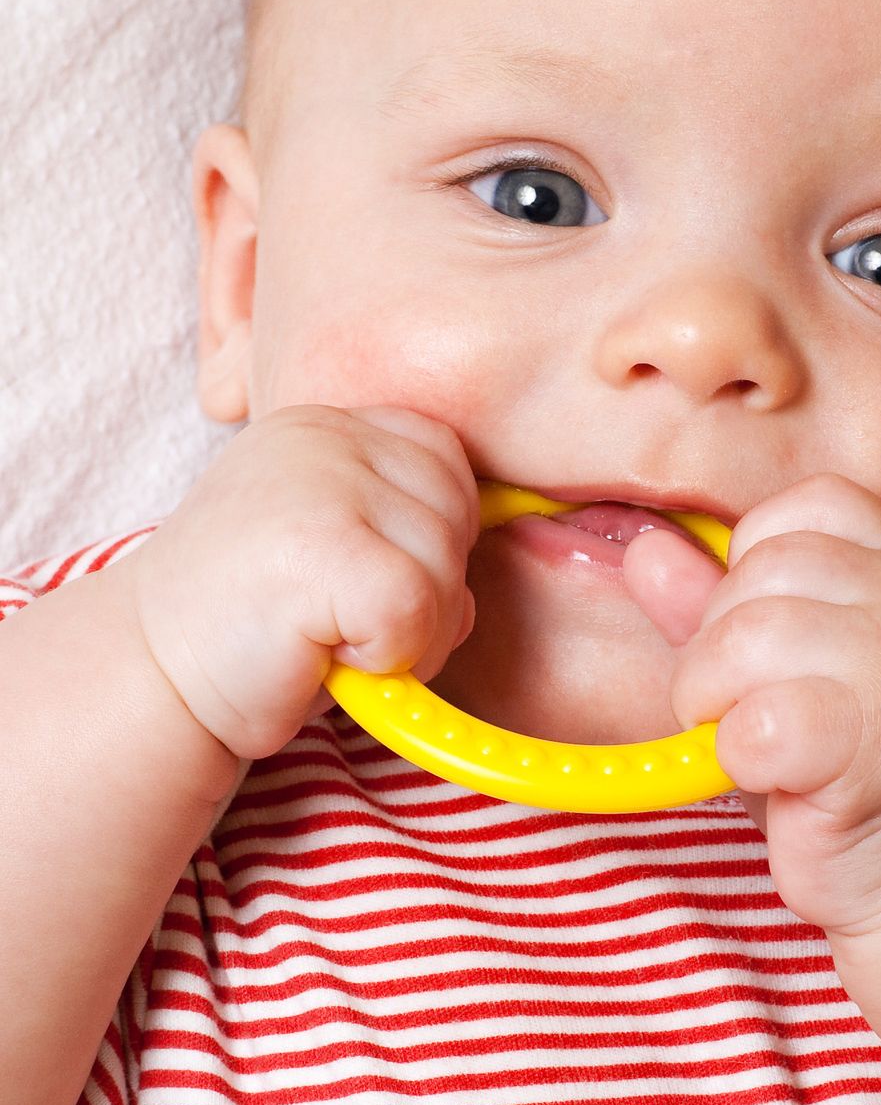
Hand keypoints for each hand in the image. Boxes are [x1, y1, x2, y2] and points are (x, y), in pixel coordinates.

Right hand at [125, 405, 478, 763]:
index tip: (356, 581)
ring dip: (408, 633)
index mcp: (330, 423)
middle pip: (459, 513)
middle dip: (426, 588)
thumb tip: (506, 540)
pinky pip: (418, 611)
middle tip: (343, 619)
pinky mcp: (320, 547)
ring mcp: (320, 483)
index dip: (428, 541)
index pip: (449, 463)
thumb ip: (403, 518)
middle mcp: (324, 434)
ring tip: (327, 637)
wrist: (148, 681)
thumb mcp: (332, 536)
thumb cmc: (253, 624)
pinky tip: (322, 653)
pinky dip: (387, 656)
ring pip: (446, 568)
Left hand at [624, 473, 880, 943]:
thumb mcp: (778, 667)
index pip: (804, 505)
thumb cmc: (848, 761)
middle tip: (746, 708)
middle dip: (715, 647)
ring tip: (749, 743)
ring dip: (713, 703)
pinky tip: (775, 777)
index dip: (753, 564)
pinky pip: (756, 722)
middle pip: (759, 571)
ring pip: (745, 639)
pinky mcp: (878, 738)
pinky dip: (737, 757)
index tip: (768, 638)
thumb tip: (644, 548)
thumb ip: (713, 603)